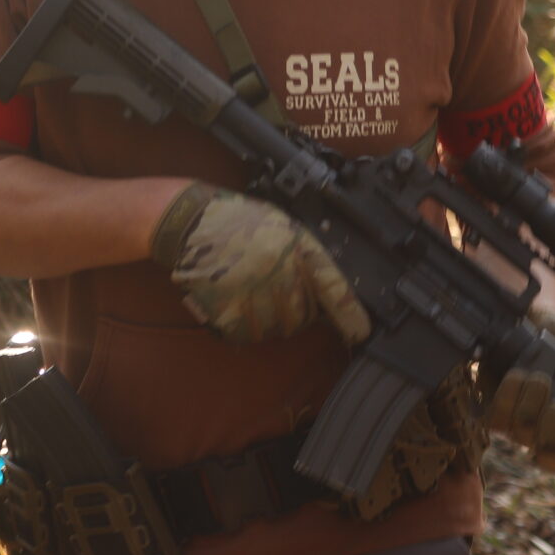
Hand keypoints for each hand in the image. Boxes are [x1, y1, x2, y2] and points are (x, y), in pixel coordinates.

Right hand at [149, 183, 370, 344]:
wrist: (193, 222)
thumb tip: (327, 291)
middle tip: (275, 287)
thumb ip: (307, 257)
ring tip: (252, 288)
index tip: (361, 332)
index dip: (351, 314)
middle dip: (298, 309)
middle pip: (305, 316)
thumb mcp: (284, 227)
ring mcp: (254, 297)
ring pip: (278, 328)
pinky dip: (245, 322)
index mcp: (297, 249)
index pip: (334, 288)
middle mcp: (279, 275)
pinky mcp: (229, 314)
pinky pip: (249, 333)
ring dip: (271, 317)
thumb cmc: (240, 221)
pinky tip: (235, 297)